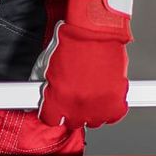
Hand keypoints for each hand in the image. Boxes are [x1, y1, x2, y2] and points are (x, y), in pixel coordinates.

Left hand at [33, 0, 132, 128]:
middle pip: (73, 122)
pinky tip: (104, 100)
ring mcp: (98, 104)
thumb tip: (38, 95)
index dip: (52, 113)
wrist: (93, 32)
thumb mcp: (48, 66)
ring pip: (94, 121)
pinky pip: (114, 115)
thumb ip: (45, 86)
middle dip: (71, 112)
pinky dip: (110, 110)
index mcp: (58, 98)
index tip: (55, 110)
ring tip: (89, 97)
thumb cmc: (72, 43)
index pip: (51, 119)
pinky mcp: (116, 99)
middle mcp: (78, 105)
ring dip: (91, 112)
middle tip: (73, 100)